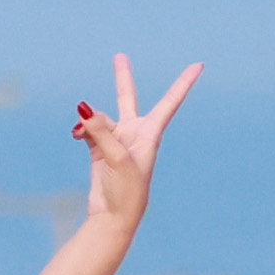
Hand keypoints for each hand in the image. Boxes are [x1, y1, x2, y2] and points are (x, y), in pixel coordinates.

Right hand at [73, 52, 202, 234]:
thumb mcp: (117, 158)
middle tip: (119, 56)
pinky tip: (75, 135)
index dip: (184, 83)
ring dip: (89, 123)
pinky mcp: (100, 150)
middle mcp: (134, 134)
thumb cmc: (127, 192)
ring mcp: (116, 141)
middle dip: (122, 78)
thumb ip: (101, 130)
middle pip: (127, 99)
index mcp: (150, 134)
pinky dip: (81, 130)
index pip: (170, 102)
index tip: (199, 65)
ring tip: (80, 132)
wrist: (113, 218)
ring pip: (99, 119)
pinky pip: (88, 130)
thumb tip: (83, 109)